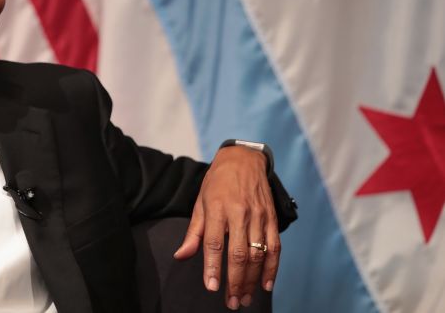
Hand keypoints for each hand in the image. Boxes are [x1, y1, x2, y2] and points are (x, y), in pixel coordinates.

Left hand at [173, 146, 280, 309]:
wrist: (244, 159)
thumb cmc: (218, 182)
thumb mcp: (200, 202)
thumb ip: (194, 233)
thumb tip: (181, 256)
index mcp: (217, 208)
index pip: (214, 243)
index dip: (212, 266)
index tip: (212, 287)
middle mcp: (239, 213)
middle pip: (238, 253)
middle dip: (235, 281)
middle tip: (231, 302)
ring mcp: (259, 216)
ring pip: (258, 254)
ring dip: (252, 280)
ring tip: (244, 299)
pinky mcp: (272, 218)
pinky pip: (274, 247)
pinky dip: (272, 268)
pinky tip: (265, 285)